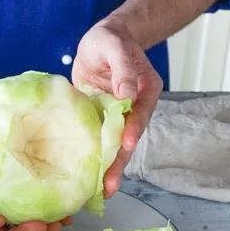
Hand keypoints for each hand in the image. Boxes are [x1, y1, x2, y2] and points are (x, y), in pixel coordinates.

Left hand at [71, 20, 162, 197]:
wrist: (100, 42)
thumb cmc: (110, 40)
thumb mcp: (115, 47)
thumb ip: (123, 68)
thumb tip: (127, 93)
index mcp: (144, 91)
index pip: (139, 114)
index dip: (133, 130)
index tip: (126, 144)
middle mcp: (132, 108)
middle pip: (127, 139)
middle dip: (119, 163)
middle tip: (110, 186)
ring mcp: (115, 116)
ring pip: (112, 145)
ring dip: (107, 167)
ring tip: (100, 191)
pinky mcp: (98, 119)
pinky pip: (96, 140)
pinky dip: (92, 157)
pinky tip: (85, 176)